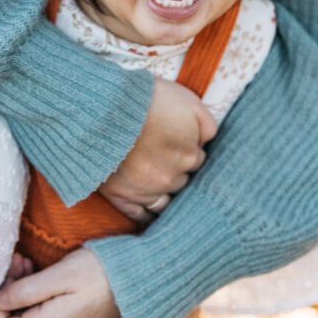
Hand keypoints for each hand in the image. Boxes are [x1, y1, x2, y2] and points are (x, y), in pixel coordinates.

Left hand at [0, 247, 119, 317]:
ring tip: (30, 262)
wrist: (143, 279)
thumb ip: (24, 290)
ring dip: (21, 293)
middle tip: (20, 259)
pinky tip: (44, 276)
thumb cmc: (102, 271)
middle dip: (8, 293)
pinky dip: (37, 299)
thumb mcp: (61, 274)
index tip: (10, 273)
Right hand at [98, 77, 216, 222]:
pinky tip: (145, 206)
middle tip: (160, 155)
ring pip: (165, 200)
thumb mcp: (188, 101)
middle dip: (174, 169)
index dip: (186, 148)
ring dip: (162, 190)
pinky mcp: (123, 198)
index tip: (174, 140)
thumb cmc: (148, 100)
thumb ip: (206, 124)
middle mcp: (172, 178)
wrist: (108, 109)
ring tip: (152, 178)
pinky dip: (145, 213)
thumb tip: (209, 140)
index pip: (196, 159)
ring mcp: (148, 191)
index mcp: (189, 156)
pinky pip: (141, 217)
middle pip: (182, 180)